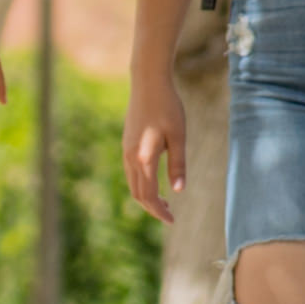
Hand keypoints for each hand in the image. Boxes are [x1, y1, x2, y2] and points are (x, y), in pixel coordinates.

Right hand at [121, 103, 184, 221]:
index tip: (172, 221)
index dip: (159, 211)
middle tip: (169, 215)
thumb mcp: (178, 136)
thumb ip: (178, 164)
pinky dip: (142, 184)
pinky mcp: (126, 144)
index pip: (149, 195)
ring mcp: (125, 150)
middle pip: (137, 194)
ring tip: (164, 201)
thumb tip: (179, 191)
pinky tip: (155, 181)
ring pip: (132, 184)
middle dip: (152, 208)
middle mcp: (130, 157)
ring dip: (146, 197)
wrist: (148, 83)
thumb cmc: (168, 107)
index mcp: (144, 158)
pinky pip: (131, 173)